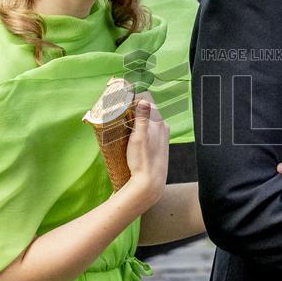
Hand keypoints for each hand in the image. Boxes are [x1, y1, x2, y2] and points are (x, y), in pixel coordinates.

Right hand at [125, 92, 169, 209]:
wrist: (150, 183)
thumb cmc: (143, 160)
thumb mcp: (139, 137)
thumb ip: (143, 118)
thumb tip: (145, 100)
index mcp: (159, 122)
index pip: (148, 101)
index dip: (134, 97)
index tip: (121, 98)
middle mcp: (163, 127)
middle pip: (148, 110)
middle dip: (134, 107)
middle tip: (119, 109)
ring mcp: (162, 136)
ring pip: (149, 120)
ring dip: (136, 117)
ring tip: (122, 120)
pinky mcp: (158, 145)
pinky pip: (149, 130)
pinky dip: (140, 127)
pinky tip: (131, 133)